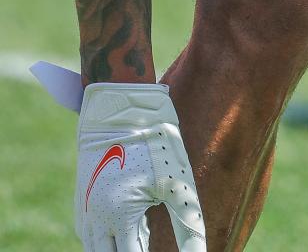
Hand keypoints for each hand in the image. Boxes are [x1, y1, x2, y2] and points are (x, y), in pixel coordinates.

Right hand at [76, 82, 205, 249]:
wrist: (121, 106)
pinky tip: (131, 231)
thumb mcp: (177, 182)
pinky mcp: (82, 201)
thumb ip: (188, 225)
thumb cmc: (155, 142)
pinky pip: (92, 234)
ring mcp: (85, 211)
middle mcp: (95, 220)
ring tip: (144, 235)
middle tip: (151, 241)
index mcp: (119, 218)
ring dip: (120, 247)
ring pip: (97, 249)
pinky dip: (109, 238)